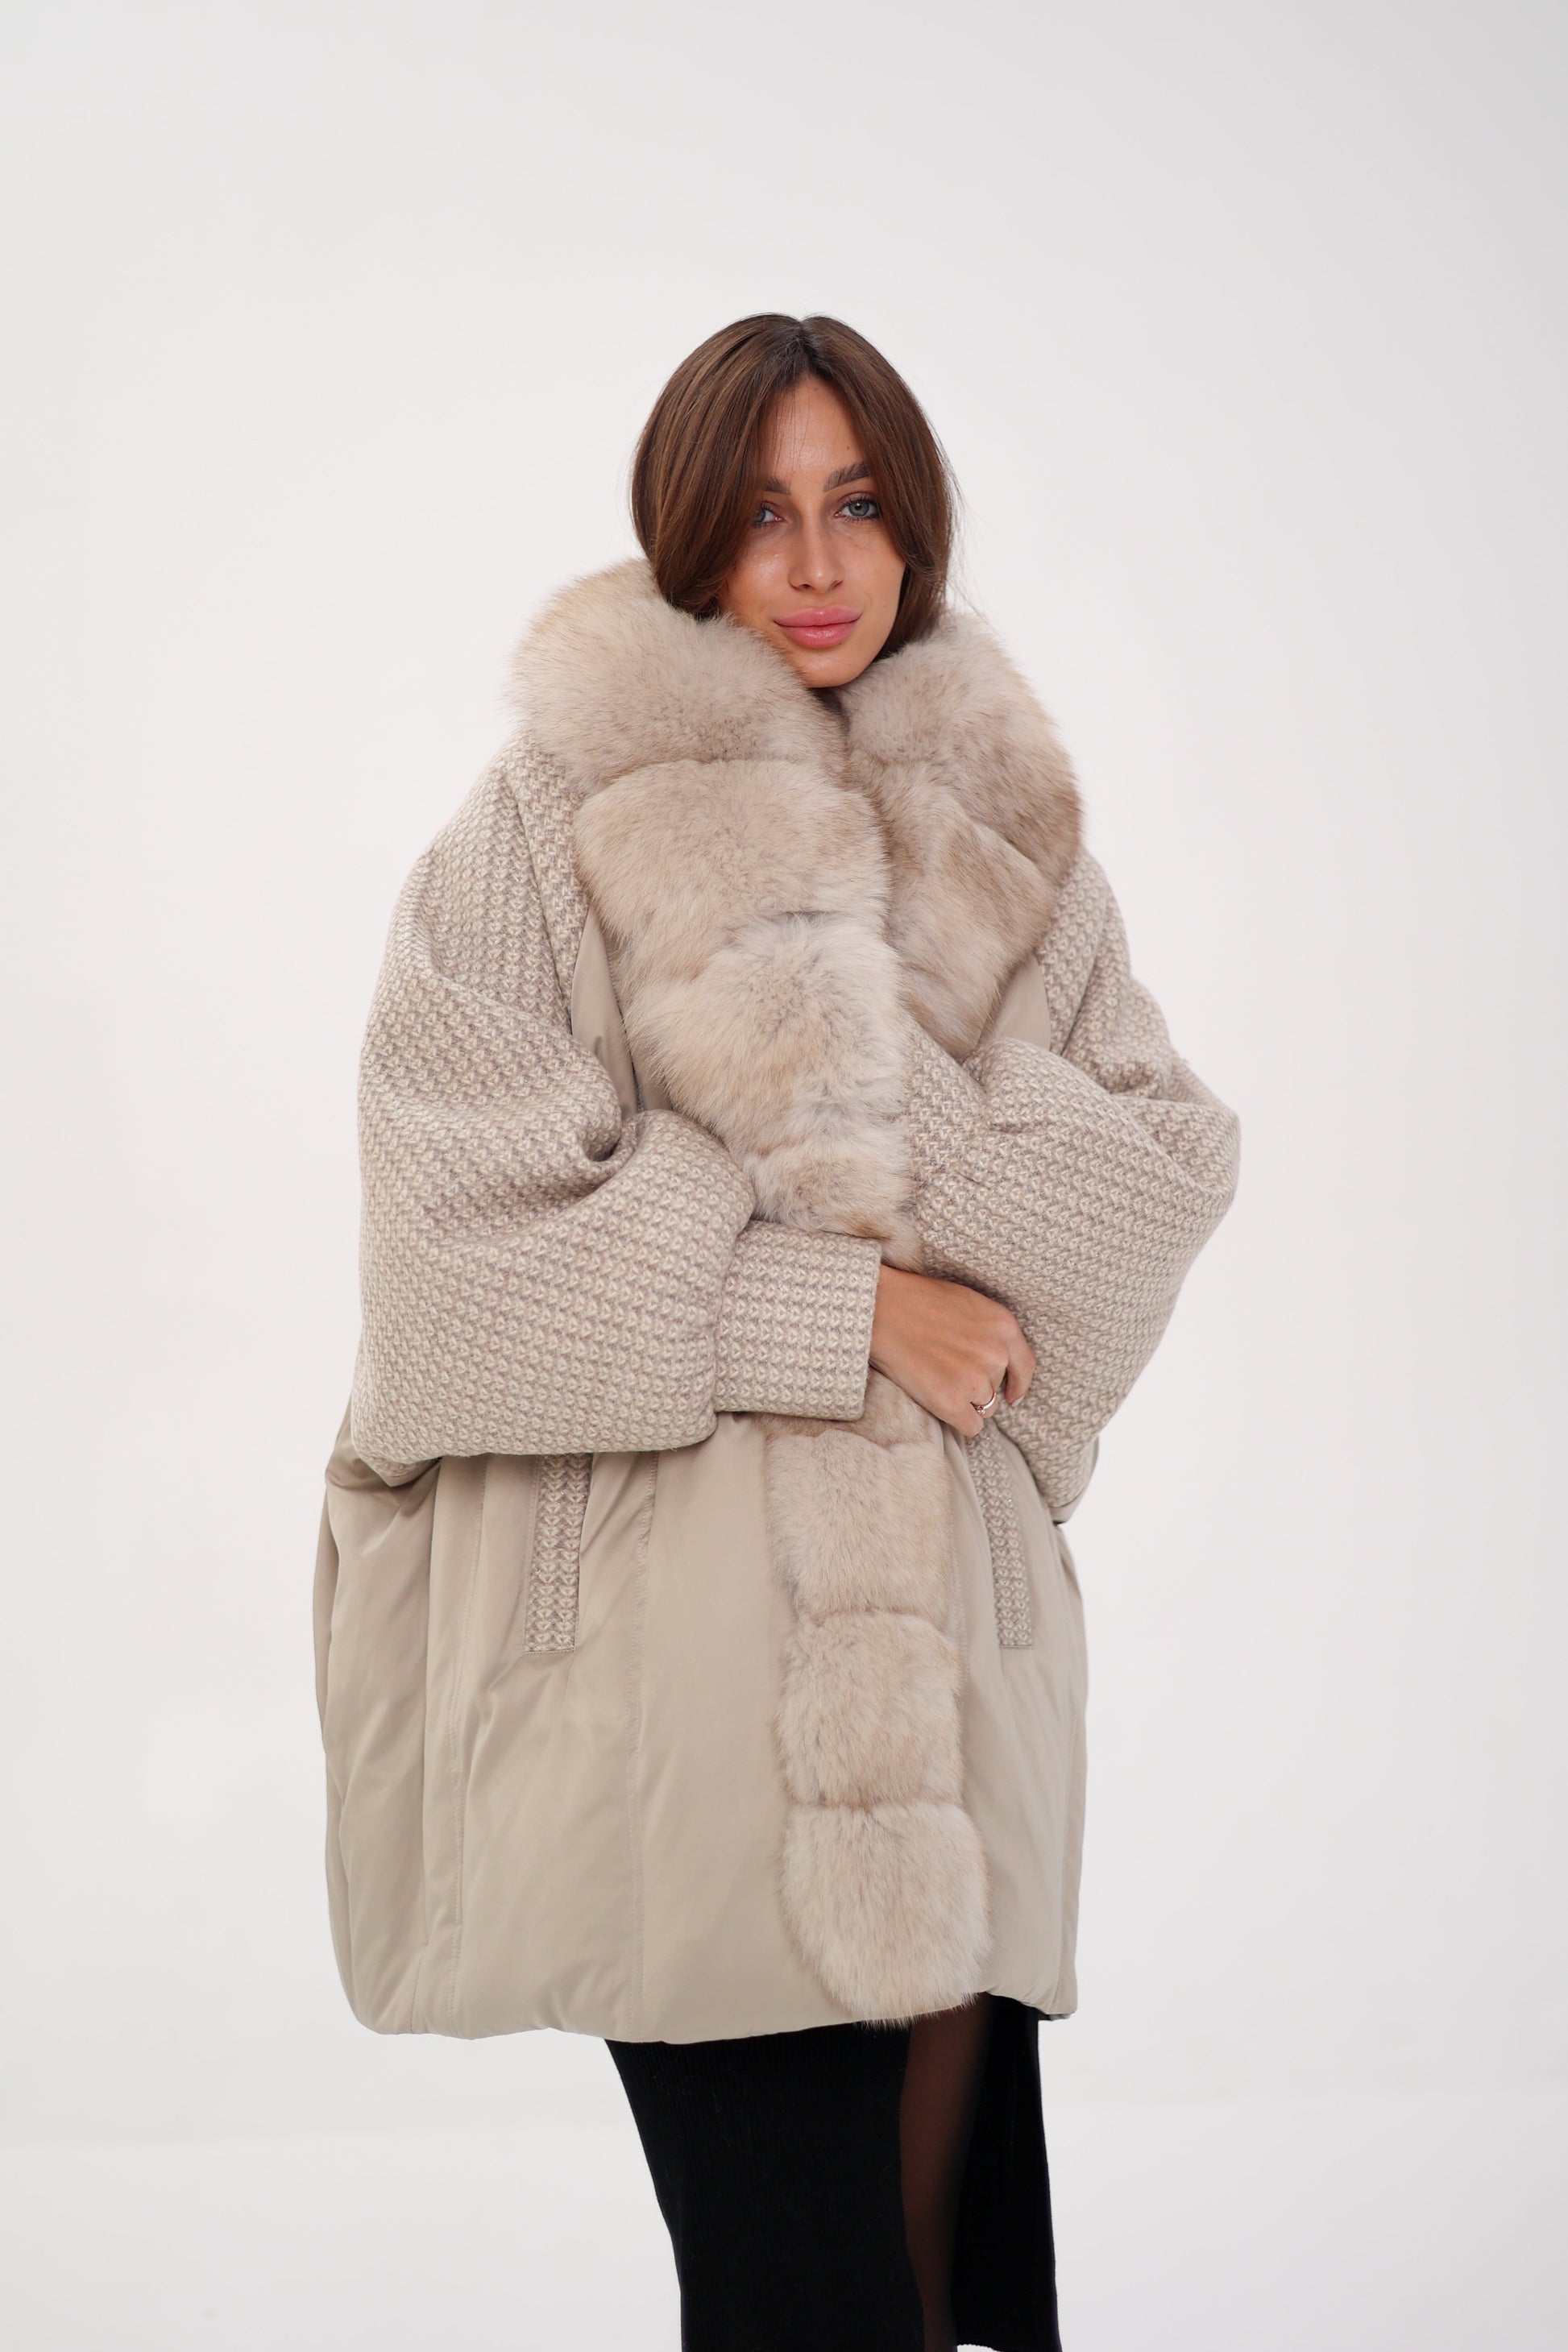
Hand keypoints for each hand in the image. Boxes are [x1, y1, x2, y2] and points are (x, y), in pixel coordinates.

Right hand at [868, 1265, 1035, 1437]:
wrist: (882, 1308)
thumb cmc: (918, 1301)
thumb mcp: (969, 1304)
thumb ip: (990, 1331)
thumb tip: (998, 1361)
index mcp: (1004, 1327)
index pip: (1025, 1367)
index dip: (1017, 1384)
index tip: (1012, 1396)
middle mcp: (995, 1355)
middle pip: (997, 1389)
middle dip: (977, 1387)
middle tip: (946, 1371)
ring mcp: (974, 1379)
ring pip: (983, 1409)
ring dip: (964, 1402)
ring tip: (936, 1379)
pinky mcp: (951, 1401)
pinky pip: (971, 1427)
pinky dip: (958, 1420)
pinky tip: (938, 1402)